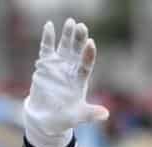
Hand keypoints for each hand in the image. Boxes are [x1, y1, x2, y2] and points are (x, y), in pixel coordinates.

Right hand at [23, 18, 109, 146]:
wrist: (46, 119)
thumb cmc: (64, 118)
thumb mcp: (78, 117)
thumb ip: (90, 114)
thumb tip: (106, 114)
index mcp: (80, 81)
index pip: (86, 65)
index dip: (88, 55)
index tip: (91, 43)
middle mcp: (71, 70)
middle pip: (77, 52)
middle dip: (79, 39)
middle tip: (82, 26)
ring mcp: (59, 66)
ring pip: (64, 47)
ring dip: (67, 35)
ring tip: (70, 22)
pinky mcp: (46, 65)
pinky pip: (47, 48)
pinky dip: (48, 38)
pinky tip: (49, 25)